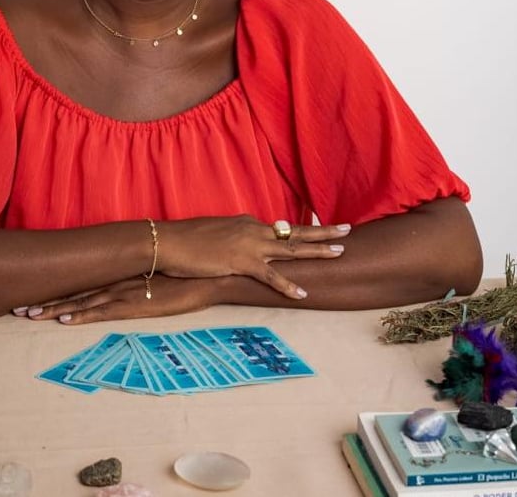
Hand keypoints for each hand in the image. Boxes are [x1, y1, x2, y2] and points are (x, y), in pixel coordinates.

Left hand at [15, 275, 216, 324]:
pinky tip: (65, 320)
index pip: (80, 280)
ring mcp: (125, 292)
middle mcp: (116, 280)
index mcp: (118, 273)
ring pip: (82, 301)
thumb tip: (118, 286)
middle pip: (74, 290)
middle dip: (45, 299)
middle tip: (17, 307)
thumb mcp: (151, 276)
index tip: (30, 292)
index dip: (54, 287)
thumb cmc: (182, 276)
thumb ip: (133, 279)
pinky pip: (105, 312)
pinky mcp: (136, 305)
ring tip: (30, 314)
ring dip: (55, 309)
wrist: (205, 276)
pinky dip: (83, 316)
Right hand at [159, 216, 349, 299]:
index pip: (281, 228)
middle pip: (295, 232)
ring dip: (317, 250)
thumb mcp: (216, 234)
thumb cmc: (187, 240)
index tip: (321, 230)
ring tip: (339, 253)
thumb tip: (240, 248)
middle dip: (323, 232)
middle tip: (347, 230)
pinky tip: (302, 293)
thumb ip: (233, 239)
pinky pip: (270, 277)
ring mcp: (250, 246)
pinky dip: (287, 285)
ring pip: (291, 248)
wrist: (169, 242)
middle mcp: (254, 230)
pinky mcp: (241, 263)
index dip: (302, 231)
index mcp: (248, 223)